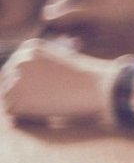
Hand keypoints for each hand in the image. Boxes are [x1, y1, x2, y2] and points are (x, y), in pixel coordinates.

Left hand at [1, 39, 121, 119]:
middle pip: (7, 82)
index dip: (27, 80)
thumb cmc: (86, 77)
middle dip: (23, 92)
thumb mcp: (62, 58)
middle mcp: (19, 61)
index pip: (14, 67)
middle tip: (46, 97)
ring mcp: (16, 80)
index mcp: (30, 48)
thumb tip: (28, 78)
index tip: (43, 86)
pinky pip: (13, 111)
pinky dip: (26, 114)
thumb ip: (41, 63)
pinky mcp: (18, 100)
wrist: (96, 88)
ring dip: (24, 103)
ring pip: (9, 97)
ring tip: (48, 103)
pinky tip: (46, 110)